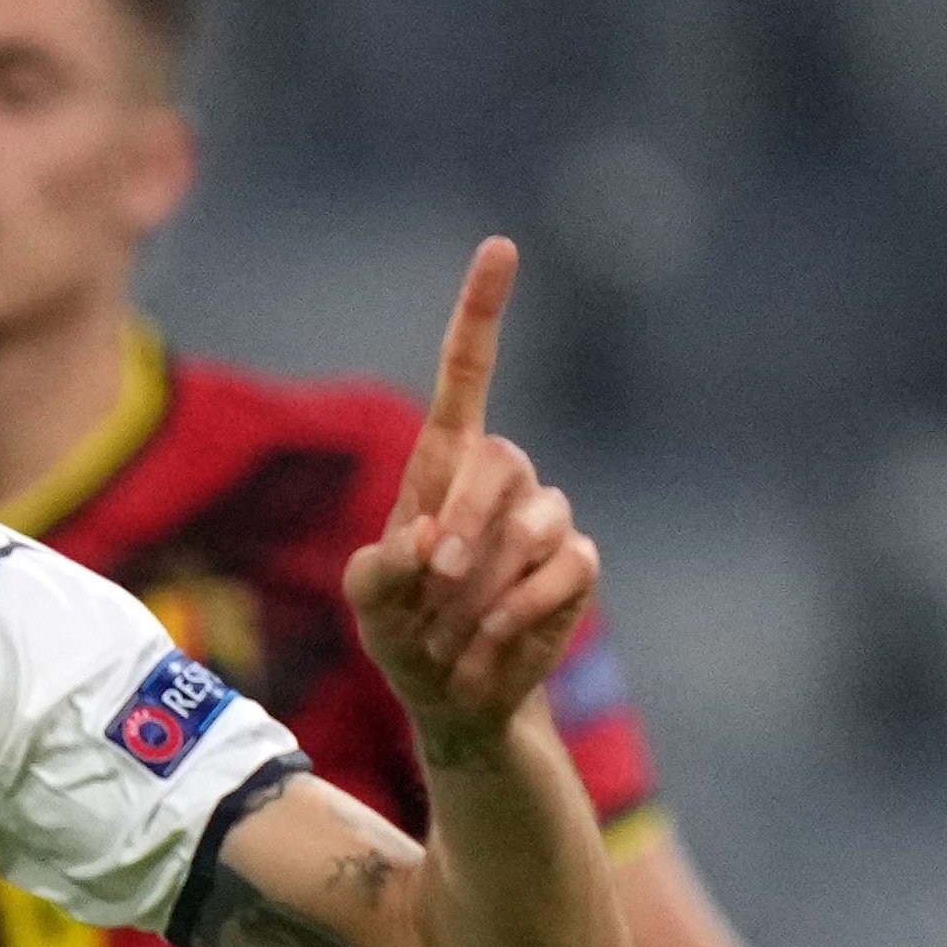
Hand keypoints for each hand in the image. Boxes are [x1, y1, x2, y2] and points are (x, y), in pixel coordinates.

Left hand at [347, 241, 596, 753]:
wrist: (453, 697)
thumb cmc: (404, 636)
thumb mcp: (370, 605)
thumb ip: (377, 573)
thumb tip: (424, 544)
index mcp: (444, 465)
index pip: (468, 374)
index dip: (482, 313)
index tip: (500, 249)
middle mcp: (502, 479)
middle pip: (499, 461)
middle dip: (466, 522)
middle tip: (437, 578)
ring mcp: (545, 521)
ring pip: (537, 520)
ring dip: (490, 581)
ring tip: (457, 629)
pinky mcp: (575, 568)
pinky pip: (566, 568)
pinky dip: (522, 611)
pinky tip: (491, 642)